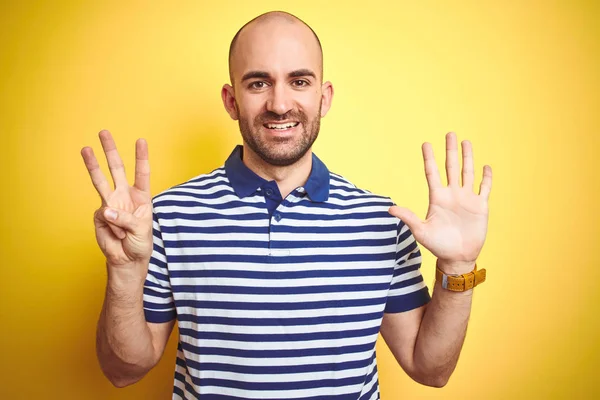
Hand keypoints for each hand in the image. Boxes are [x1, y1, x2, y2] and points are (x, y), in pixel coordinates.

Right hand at [81, 130, 152, 275]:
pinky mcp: (100, 215)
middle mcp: (125, 195)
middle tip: (104, 132)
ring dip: (92, 165)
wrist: (127, 259)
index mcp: (141, 196)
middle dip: (110, 150)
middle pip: (117, 169)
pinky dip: (113, 227)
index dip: (141, 157)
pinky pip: (104, 217)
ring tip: (85, 148)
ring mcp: (110, 203)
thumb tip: (106, 209)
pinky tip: (118, 235)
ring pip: (100, 180)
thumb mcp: (141, 230)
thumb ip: (126, 219)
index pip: (142, 172)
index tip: (141, 140)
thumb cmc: (140, 242)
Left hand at [389, 132, 491, 274]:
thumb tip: (390, 209)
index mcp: (437, 198)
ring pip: (468, 173)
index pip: (432, 173)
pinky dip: (486, 178)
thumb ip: (408, 217)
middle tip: (450, 133)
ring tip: (466, 142)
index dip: (429, 158)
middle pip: (451, 167)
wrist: (457, 257)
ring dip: (468, 158)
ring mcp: (466, 199)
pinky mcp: (480, 206)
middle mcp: (452, 194)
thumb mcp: (421, 230)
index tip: (426, 144)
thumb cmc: (438, 245)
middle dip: (450, 150)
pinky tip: (486, 166)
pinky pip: (484, 188)